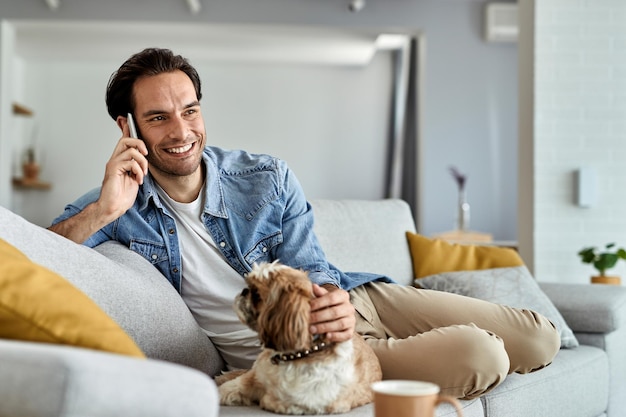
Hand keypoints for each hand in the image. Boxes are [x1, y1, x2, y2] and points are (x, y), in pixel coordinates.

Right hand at [47, 120, 148, 243]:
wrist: (113, 208)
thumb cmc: (122, 196)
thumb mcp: (135, 178)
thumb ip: (138, 167)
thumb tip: (144, 160)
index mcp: (121, 160)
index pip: (123, 140)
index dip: (124, 128)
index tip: (125, 118)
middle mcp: (115, 159)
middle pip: (125, 140)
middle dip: (139, 143)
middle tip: (146, 155)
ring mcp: (113, 164)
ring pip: (130, 149)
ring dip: (142, 161)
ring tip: (142, 174)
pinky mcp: (113, 170)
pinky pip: (129, 162)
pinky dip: (138, 170)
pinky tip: (138, 180)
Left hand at [309, 284, 355, 342]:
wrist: (335, 317)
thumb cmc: (326, 305)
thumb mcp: (323, 297)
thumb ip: (319, 293)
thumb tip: (314, 286)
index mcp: (343, 295)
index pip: (331, 298)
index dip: (319, 303)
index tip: (308, 307)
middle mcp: (349, 307)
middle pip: (335, 312)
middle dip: (319, 317)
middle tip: (307, 320)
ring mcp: (351, 320)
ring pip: (340, 324)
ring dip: (324, 327)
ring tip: (312, 329)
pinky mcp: (351, 331)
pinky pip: (345, 334)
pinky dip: (336, 336)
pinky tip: (326, 336)